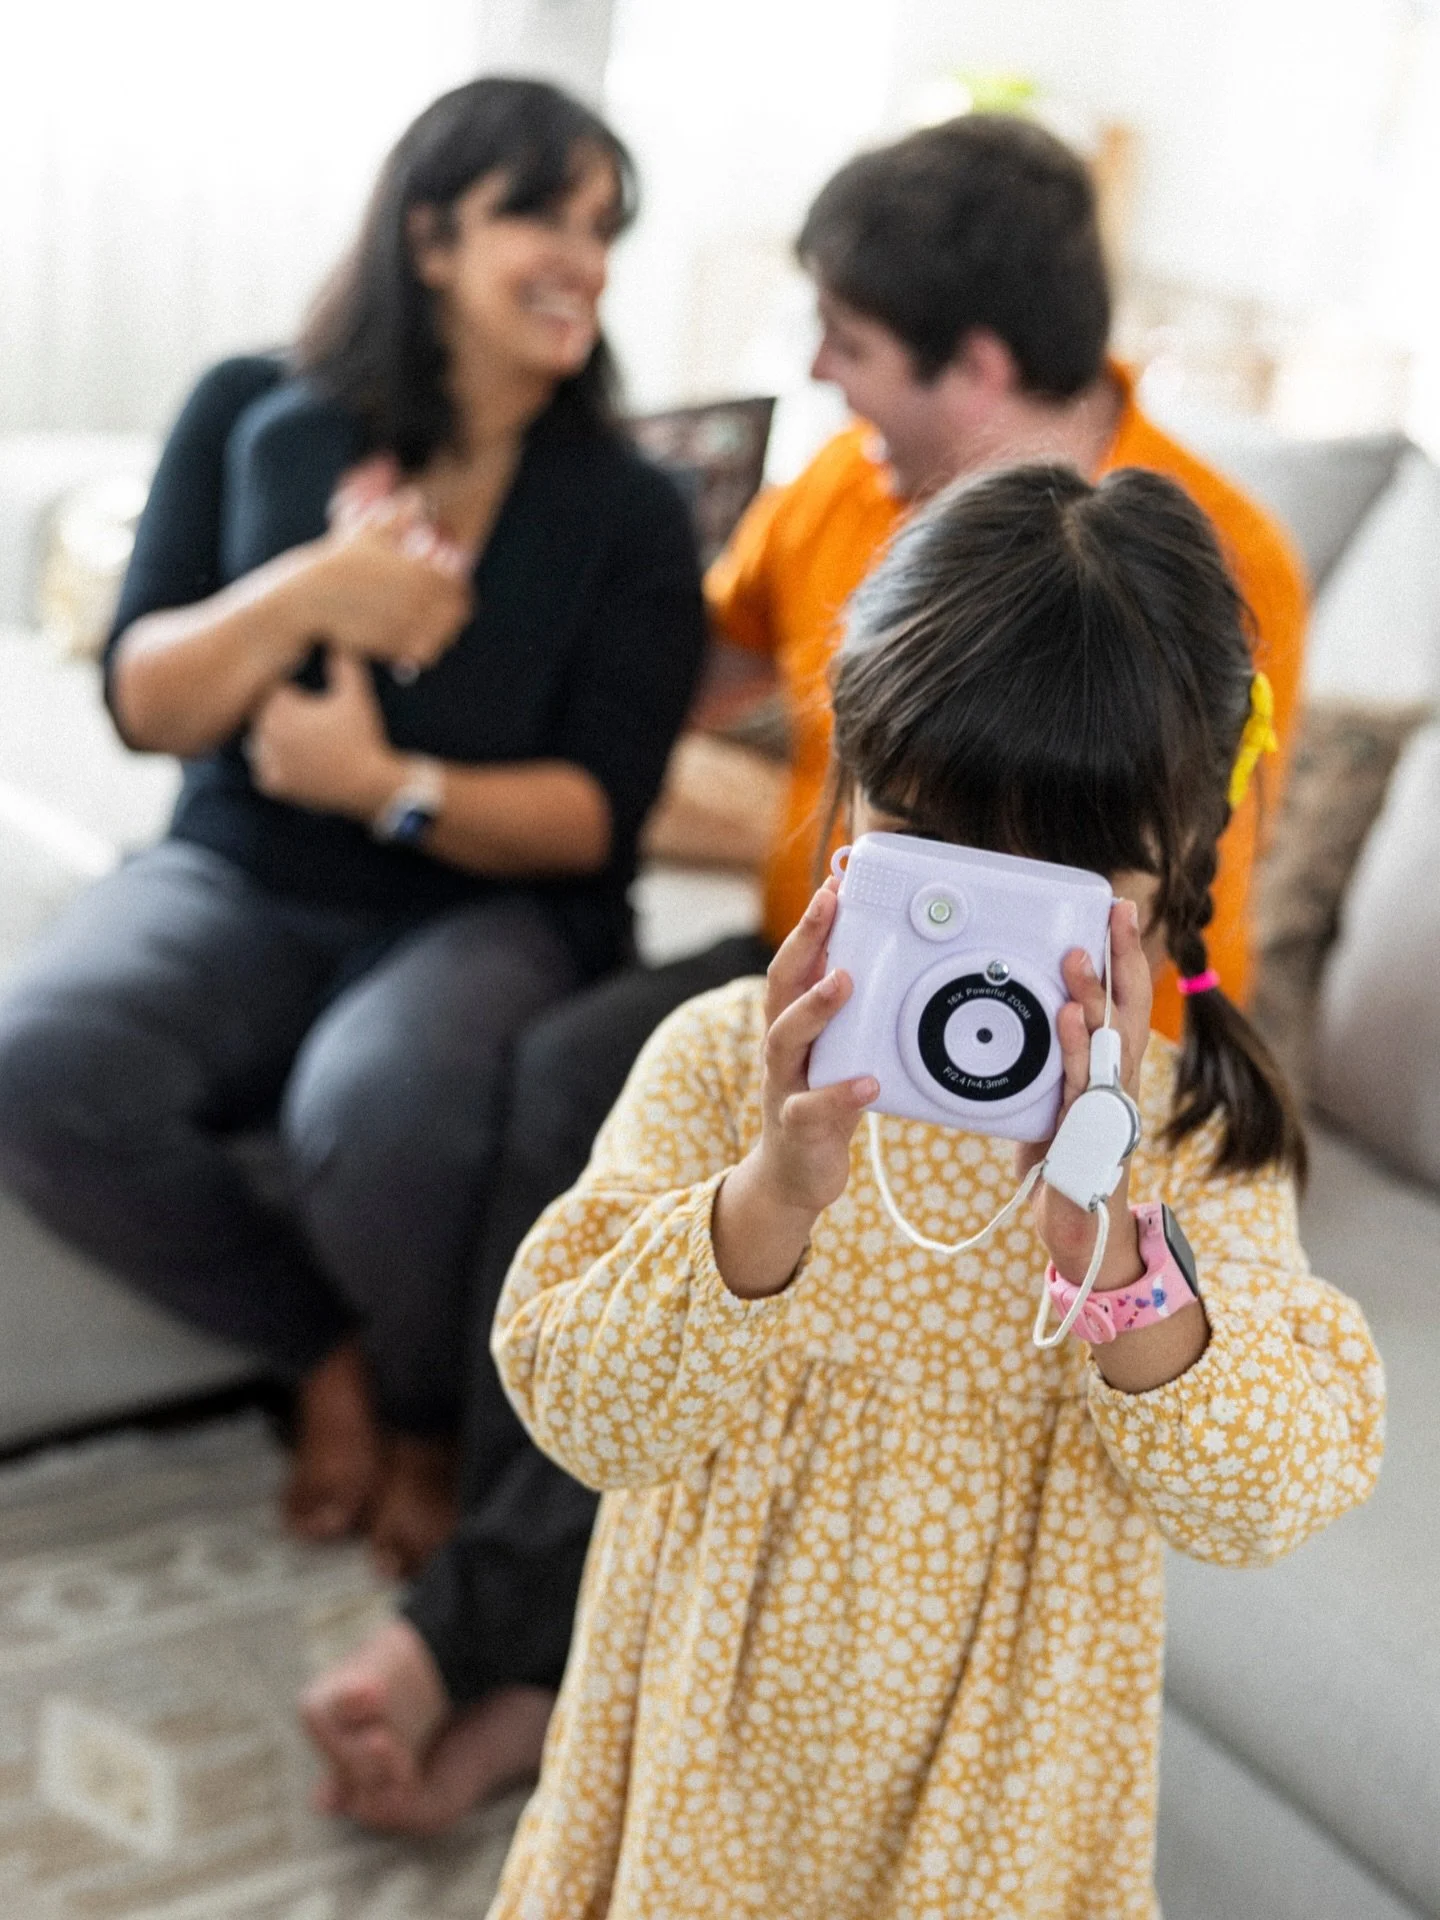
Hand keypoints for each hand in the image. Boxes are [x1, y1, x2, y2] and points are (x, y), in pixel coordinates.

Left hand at [247, 649, 403, 821]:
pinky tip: (299, 763)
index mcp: (280, 709)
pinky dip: (277, 766)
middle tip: (313, 723)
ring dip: (276, 740)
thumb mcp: (356, 694)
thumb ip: (343, 662)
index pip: (273, 691)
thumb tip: (338, 638)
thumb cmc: (362, 735)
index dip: (292, 692)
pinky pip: (264, 769)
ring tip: (306, 742)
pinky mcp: (272, 784)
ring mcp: (267, 761)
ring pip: (261, 742)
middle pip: (264, 716)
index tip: (311, 700)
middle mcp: (266, 735)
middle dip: (285, 716)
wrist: (369, 783)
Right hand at [287, 499, 471, 673]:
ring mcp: (405, 625)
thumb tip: (415, 499)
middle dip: (453, 608)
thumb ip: (398, 516)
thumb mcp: (369, 531)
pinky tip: (414, 638)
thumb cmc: (340, 559)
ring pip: (444, 636)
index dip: (458, 585)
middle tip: (444, 607)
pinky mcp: (392, 646)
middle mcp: (416, 600)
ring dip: (442, 630)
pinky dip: (424, 648)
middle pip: (458, 613)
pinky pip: (424, 654)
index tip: (449, 583)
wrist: (312, 595)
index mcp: (418, 571)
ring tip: (431, 623)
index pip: (459, 584)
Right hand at [711, 878, 877, 1298]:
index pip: (795, 963)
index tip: (832, 885)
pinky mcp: (800, 1130)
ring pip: (786, 1040)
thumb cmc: (824, 1104)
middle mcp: (782, 1049)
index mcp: (793, 1024)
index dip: (810, 925)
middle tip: (827, 907)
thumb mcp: (837, 1051)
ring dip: (814, 1007)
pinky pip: (815, 1109)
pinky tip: (870, 1083)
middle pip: (780, 986)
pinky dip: (841, 1094)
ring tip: (844, 981)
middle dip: (804, 943)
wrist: (793, 1177)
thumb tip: (889, 964)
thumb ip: (853, 1015)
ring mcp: (785, 1088)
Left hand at [1019, 897, 1151, 1290]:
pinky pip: (1078, 1082)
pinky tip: (1064, 1017)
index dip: (1125, 955)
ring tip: (1076, 955)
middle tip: (1112, 914)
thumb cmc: (1064, 1164)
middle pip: (1124, 1007)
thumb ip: (1048, 1061)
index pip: (1124, 999)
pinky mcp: (1082, 1131)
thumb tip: (1023, 1016)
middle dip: (1120, 958)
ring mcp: (1102, 1105)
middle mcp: (1116, 1080)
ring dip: (1089, 995)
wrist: (1080, 1233)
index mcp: (1111, 1068)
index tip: (1119, 910)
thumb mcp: (1054, 1100)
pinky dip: (1073, 1047)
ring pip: (1103, 1040)